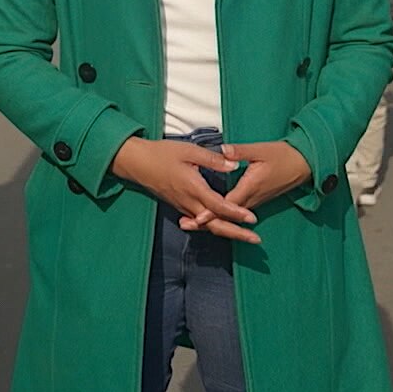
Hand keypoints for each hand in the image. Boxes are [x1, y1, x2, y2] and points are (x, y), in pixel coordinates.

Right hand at [111, 138, 259, 243]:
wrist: (136, 163)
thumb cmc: (161, 154)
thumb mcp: (189, 151)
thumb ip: (213, 160)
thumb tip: (234, 165)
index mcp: (192, 187)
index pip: (218, 205)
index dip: (236, 213)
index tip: (252, 219)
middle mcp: (188, 202)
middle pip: (215, 225)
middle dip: (236, 233)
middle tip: (256, 240)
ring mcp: (183, 206)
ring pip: (207, 226)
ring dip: (227, 232)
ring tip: (245, 236)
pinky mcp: (180, 206)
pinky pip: (200, 222)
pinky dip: (214, 227)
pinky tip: (225, 228)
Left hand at [179, 141, 311, 238]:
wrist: (303, 165)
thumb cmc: (283, 156)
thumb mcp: (261, 150)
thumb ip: (241, 151)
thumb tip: (223, 149)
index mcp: (250, 187)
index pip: (228, 204)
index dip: (212, 211)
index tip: (197, 217)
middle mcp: (251, 199)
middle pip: (225, 215)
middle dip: (206, 221)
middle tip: (185, 225)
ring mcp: (253, 201)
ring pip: (229, 217)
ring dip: (212, 220)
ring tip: (191, 223)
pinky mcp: (254, 200)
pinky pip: (235, 213)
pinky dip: (221, 216)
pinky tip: (209, 215)